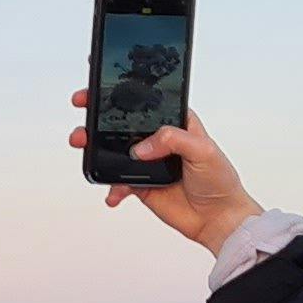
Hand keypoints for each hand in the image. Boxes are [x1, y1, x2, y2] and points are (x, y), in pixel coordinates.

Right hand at [73, 91, 266, 248]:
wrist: (218, 218)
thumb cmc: (219, 180)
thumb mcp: (204, 150)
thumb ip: (174, 140)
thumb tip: (142, 147)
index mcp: (174, 122)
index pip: (146, 99)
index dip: (124, 89)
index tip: (103, 83)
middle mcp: (157, 139)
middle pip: (121, 121)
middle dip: (97, 113)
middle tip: (83, 107)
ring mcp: (146, 161)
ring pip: (112, 149)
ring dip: (94, 147)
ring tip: (83, 144)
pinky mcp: (139, 184)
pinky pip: (117, 182)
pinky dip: (111, 187)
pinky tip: (114, 193)